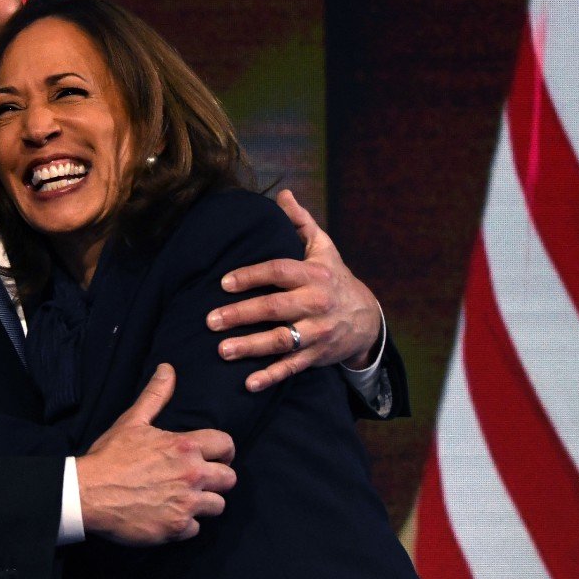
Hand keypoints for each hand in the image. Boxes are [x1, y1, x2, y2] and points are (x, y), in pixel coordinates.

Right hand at [75, 365, 236, 545]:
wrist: (86, 493)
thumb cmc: (109, 456)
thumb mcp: (132, 421)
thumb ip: (155, 396)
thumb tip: (168, 369)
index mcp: (185, 446)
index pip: (227, 445)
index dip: (223, 450)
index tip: (213, 456)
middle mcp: (192, 474)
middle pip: (230, 479)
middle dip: (217, 479)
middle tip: (198, 480)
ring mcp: (186, 503)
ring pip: (218, 506)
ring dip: (203, 503)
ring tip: (184, 499)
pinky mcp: (176, 528)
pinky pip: (196, 529)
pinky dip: (184, 525)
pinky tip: (168, 516)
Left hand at [207, 189, 381, 392]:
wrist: (367, 319)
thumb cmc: (336, 278)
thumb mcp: (323, 248)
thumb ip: (300, 223)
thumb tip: (282, 194)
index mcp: (314, 275)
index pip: (279, 271)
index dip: (251, 276)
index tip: (223, 282)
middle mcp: (316, 304)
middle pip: (275, 308)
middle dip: (241, 314)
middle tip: (210, 320)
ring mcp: (317, 332)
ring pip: (281, 340)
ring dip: (251, 347)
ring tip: (222, 350)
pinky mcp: (317, 356)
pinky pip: (292, 367)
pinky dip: (271, 376)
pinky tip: (249, 383)